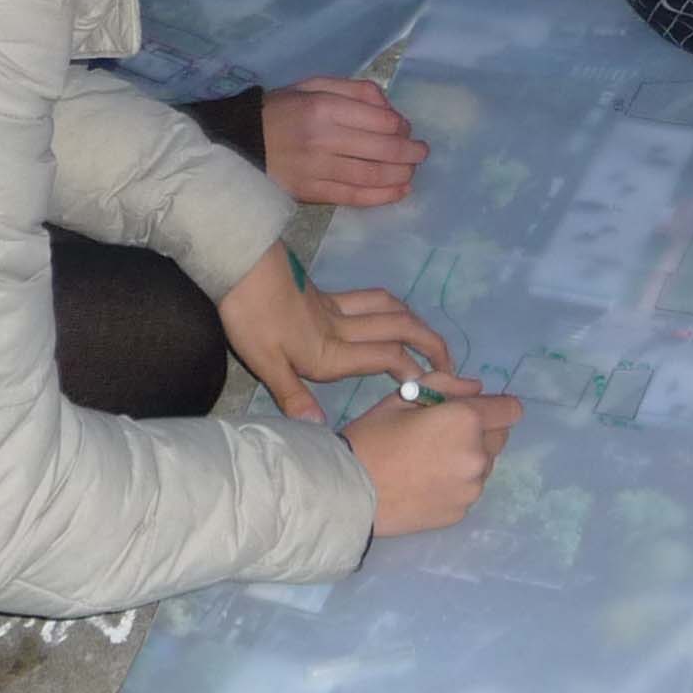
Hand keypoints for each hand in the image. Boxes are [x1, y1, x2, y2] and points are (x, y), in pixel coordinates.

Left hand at [218, 244, 468, 423]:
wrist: (241, 264)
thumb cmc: (252, 316)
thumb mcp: (266, 363)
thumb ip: (294, 396)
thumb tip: (319, 428)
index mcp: (332, 351)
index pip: (388, 358)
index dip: (416, 370)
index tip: (435, 388)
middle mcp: (343, 328)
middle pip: (401, 328)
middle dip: (432, 345)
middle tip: (451, 366)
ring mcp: (337, 308)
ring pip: (391, 309)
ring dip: (417, 322)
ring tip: (429, 341)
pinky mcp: (326, 296)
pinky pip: (373, 298)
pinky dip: (393, 306)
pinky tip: (392, 314)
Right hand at [262, 78, 429, 208]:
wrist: (239, 144)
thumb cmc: (280, 111)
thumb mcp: (313, 85)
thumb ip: (354, 91)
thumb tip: (389, 108)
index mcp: (324, 106)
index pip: (380, 119)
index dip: (401, 126)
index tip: (406, 129)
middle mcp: (323, 138)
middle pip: (382, 148)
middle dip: (410, 152)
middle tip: (421, 153)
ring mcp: (318, 168)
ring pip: (372, 174)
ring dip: (401, 174)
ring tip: (412, 171)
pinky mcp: (312, 193)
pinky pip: (354, 196)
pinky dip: (382, 196)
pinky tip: (399, 192)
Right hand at [350, 390, 528, 536]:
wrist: (348, 493)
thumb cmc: (371, 438)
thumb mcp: (403, 398)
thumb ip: (446, 385)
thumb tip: (477, 388)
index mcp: (466, 421)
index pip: (510, 410)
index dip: (496, 406)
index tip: (477, 410)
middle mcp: (477, 456)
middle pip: (499, 438)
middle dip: (480, 432)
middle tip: (441, 436)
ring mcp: (471, 489)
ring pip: (484, 466)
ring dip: (467, 459)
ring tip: (428, 462)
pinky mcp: (460, 513)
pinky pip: (468, 490)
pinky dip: (455, 485)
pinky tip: (424, 484)